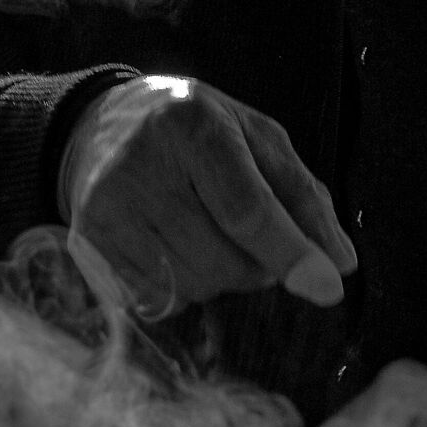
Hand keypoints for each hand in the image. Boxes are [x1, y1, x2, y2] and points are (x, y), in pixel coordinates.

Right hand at [60, 74, 355, 316]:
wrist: (97, 127)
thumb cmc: (193, 133)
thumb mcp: (255, 138)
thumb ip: (301, 195)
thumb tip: (339, 263)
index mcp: (191, 126)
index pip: (247, 209)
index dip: (290, 253)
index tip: (326, 288)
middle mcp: (140, 166)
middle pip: (224, 260)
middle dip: (256, 264)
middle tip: (247, 235)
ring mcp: (108, 209)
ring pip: (195, 286)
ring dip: (219, 277)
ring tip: (203, 232)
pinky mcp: (87, 244)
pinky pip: (159, 300)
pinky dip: (182, 287)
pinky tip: (171, 248)